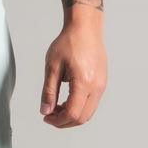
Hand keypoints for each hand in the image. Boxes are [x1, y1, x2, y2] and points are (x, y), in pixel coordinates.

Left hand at [40, 11, 107, 127]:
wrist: (85, 26)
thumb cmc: (70, 41)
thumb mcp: (52, 67)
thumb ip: (48, 92)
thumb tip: (45, 111)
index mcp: (84, 82)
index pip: (72, 114)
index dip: (57, 121)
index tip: (46, 117)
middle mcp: (97, 85)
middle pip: (82, 118)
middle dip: (64, 122)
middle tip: (50, 115)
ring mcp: (102, 84)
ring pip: (88, 113)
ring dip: (72, 116)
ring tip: (57, 107)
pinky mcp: (102, 82)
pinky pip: (91, 104)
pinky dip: (78, 108)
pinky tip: (66, 101)